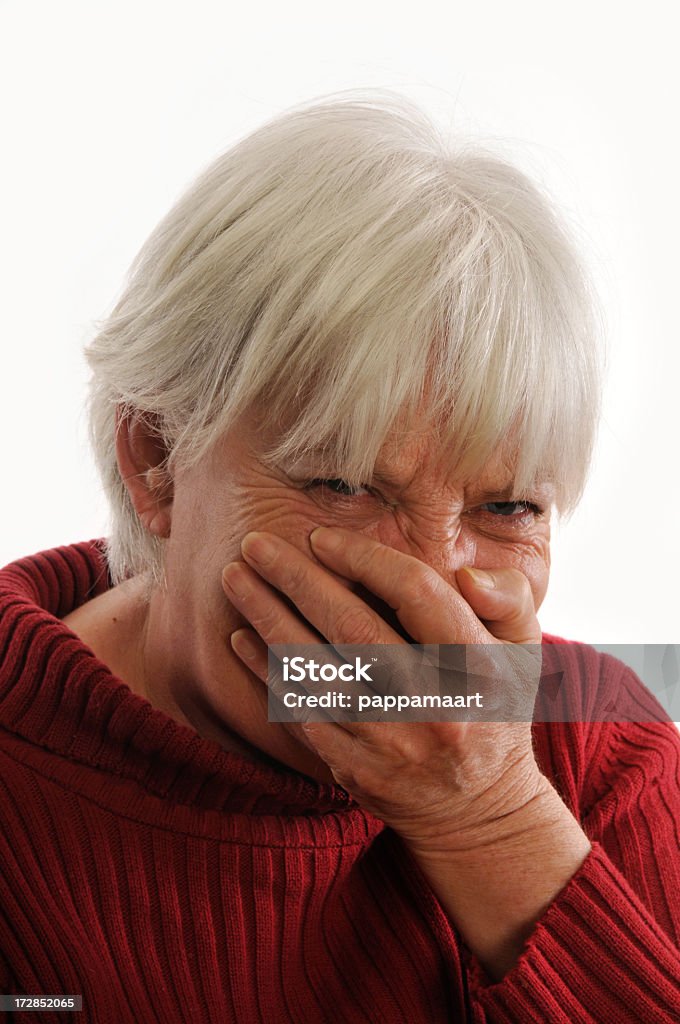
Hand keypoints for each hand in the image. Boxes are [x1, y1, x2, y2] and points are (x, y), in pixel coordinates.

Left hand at [222, 525, 546, 853]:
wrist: (477, 811)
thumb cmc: (494, 709)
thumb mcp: (524, 651)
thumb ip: (507, 598)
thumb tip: (465, 574)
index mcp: (478, 667)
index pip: (416, 594)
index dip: (364, 558)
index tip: (320, 537)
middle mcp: (433, 705)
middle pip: (352, 627)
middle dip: (297, 579)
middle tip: (254, 543)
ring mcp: (391, 742)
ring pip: (317, 671)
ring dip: (269, 620)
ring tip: (234, 579)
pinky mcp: (356, 770)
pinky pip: (302, 713)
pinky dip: (268, 674)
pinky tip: (241, 638)